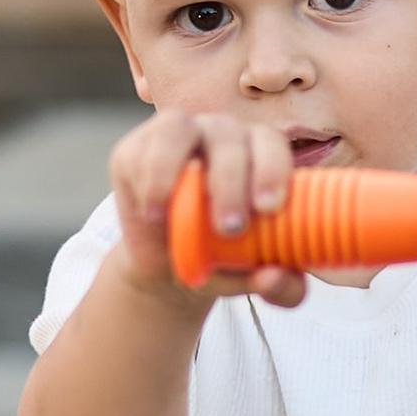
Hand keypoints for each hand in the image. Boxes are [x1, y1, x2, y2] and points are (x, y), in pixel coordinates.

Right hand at [107, 106, 308, 308]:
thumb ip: (281, 286)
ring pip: (177, 129)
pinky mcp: (135, 149)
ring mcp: (176, 136)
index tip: (269, 208)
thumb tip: (276, 277)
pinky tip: (154, 215)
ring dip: (177, 170)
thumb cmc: (224, 259)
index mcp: (257, 153)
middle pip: (228, 136)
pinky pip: (139, 153)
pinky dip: (147, 184)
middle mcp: (219, 135)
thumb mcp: (255, 279)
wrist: (169, 268)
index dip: (271, 170)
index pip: (270, 144)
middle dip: (230, 181)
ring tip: (175, 217)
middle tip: (230, 228)